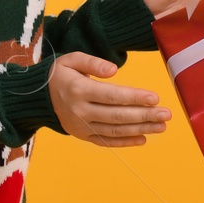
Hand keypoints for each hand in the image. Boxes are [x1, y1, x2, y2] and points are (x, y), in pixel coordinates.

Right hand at [47, 51, 169, 147]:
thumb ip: (93, 62)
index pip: (111, 96)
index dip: (134, 98)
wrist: (37, 97)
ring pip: (114, 131)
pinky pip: (106, 142)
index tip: (155, 98)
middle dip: (144, 116)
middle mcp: (80, 111)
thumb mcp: (71, 59)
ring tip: (161, 126)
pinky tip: (143, 138)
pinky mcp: (82, 136)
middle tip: (166, 114)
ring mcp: (81, 127)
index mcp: (78, 90)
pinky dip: (125, 142)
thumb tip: (114, 70)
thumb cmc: (59, 74)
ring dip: (140, 130)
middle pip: (117, 116)